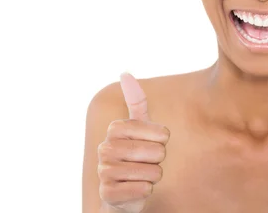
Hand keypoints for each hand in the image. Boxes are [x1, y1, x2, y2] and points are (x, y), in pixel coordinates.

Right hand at [98, 73, 169, 212]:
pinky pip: (142, 190)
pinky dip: (145, 191)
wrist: (123, 191)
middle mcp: (105, 148)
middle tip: (145, 162)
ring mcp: (104, 171)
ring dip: (153, 176)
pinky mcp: (108, 194)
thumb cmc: (136, 154)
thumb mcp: (139, 127)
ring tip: (141, 175)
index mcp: (115, 128)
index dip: (163, 140)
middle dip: (158, 160)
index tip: (153, 142)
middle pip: (157, 152)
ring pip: (151, 172)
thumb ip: (136, 101)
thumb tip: (124, 72)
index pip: (160, 133)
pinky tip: (136, 189)